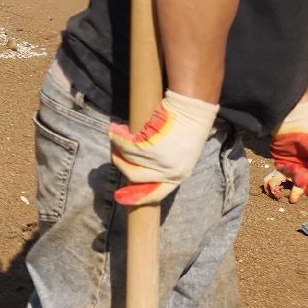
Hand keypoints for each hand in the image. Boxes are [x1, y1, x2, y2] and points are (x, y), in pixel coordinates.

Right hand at [108, 90, 219, 205]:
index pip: (156, 194)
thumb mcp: (182, 153)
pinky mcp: (151, 148)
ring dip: (118, 146)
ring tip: (116, 132)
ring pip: (129, 158)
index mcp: (179, 176)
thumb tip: (140, 164)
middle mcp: (170, 173)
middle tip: (115, 154)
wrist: (193, 110)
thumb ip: (165, 163)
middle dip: (121, 164)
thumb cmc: (189, 126)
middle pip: (134, 176)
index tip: (120, 198)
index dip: (137, 197)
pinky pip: (127, 146)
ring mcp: (160, 162)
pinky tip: (115, 129)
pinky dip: (118, 136)